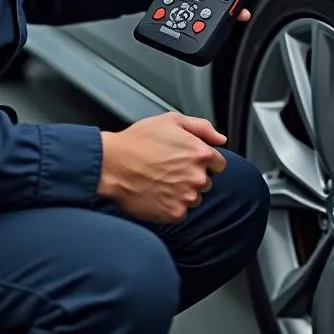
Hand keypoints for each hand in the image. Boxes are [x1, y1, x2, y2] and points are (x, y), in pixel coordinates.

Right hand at [98, 112, 227, 223]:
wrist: (112, 165)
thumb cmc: (138, 141)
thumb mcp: (171, 120)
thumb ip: (201, 127)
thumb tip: (220, 139)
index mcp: (200, 153)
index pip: (218, 164)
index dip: (202, 161)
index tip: (186, 160)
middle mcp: (197, 177)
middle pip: (206, 182)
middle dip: (192, 176)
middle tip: (169, 169)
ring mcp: (186, 197)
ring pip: (194, 198)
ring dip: (183, 192)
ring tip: (161, 181)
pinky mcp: (174, 213)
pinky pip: (180, 212)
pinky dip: (171, 206)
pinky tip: (156, 193)